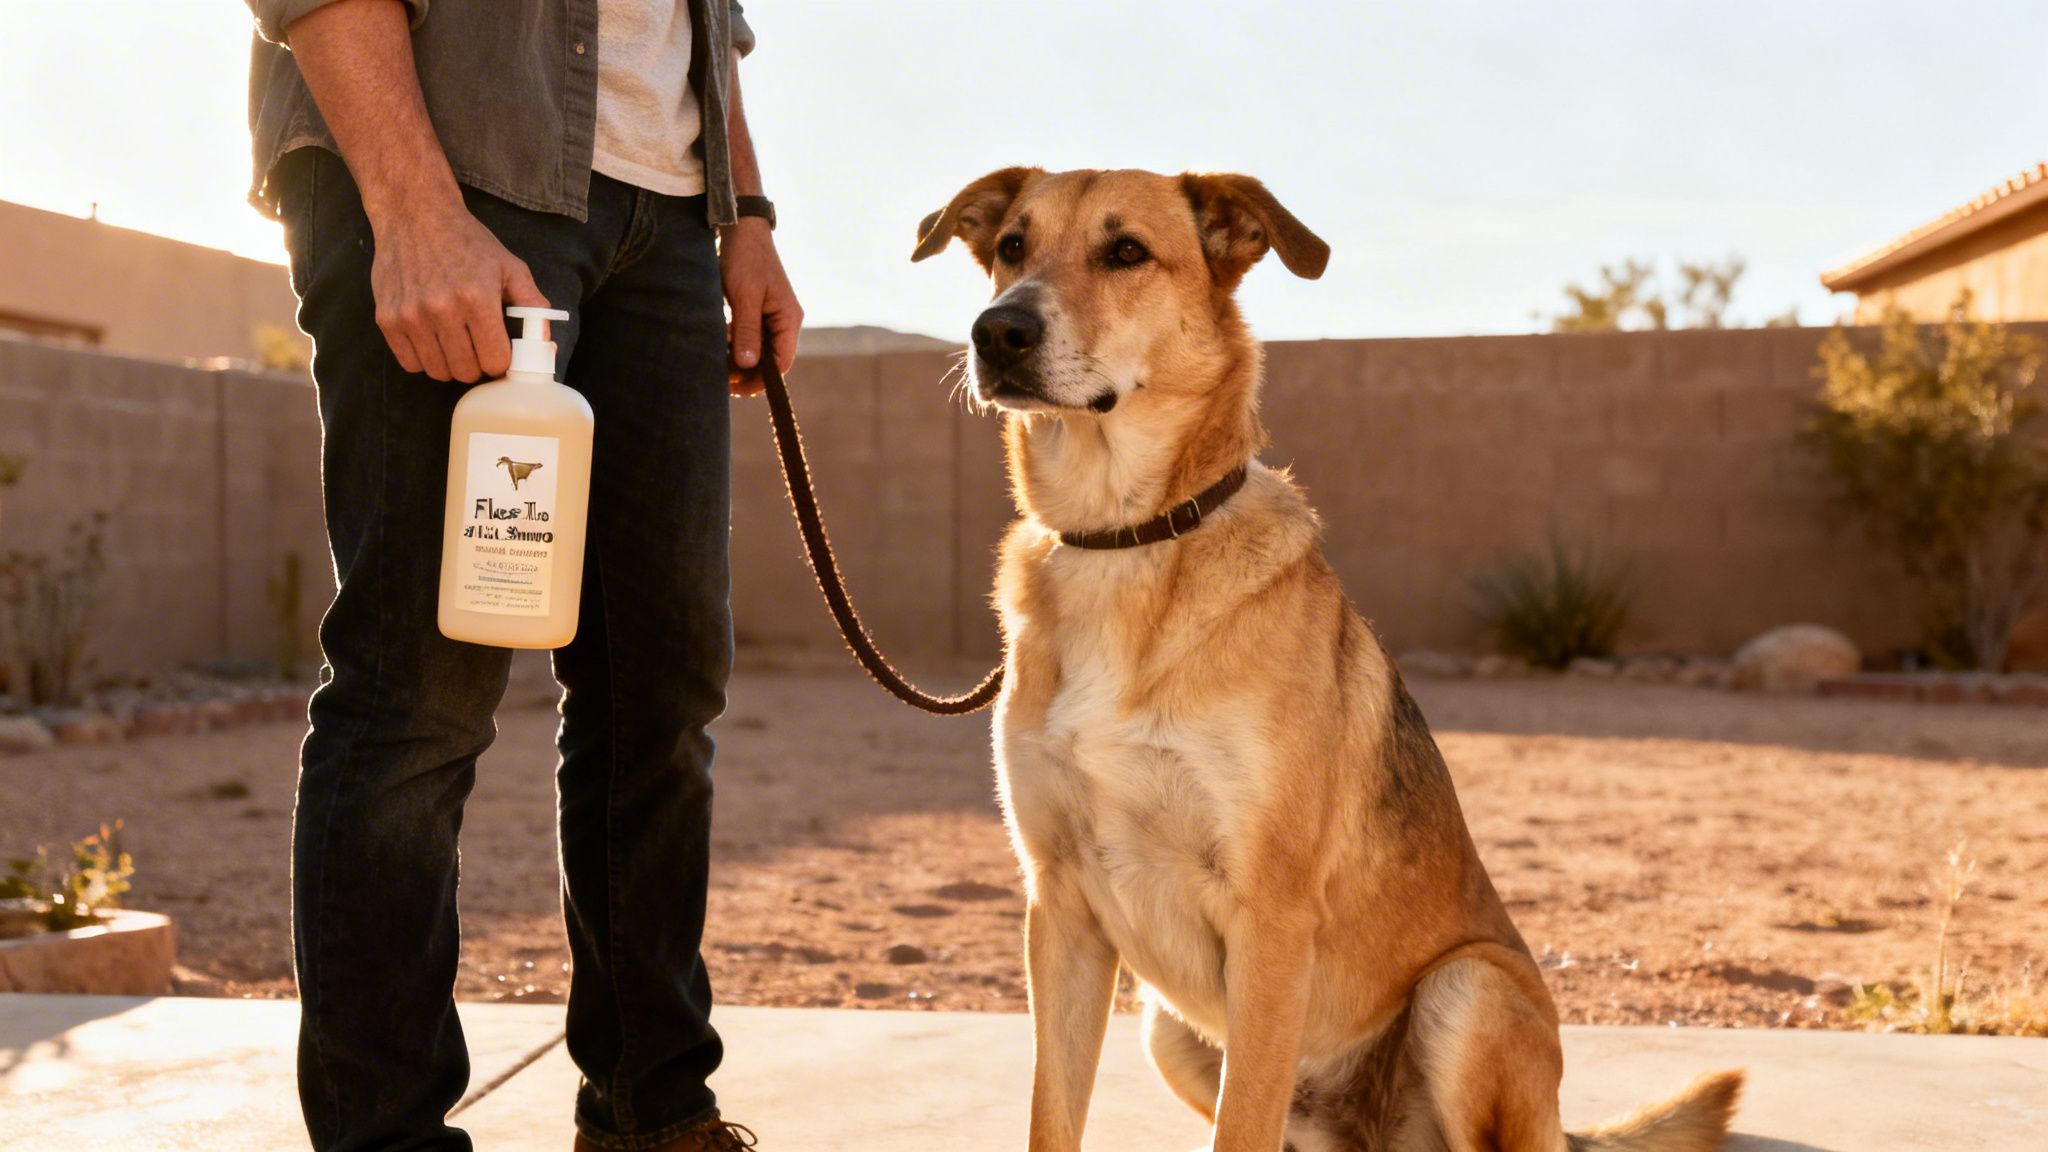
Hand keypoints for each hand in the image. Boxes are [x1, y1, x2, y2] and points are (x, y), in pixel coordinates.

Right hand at [368, 200, 547, 382]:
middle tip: (477, 347)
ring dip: (451, 364)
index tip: (499, 350)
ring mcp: (411, 316)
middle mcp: (442, 310)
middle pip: (466, 371)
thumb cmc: (466, 242)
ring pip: (438, 372)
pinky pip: (410, 363)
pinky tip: (432, 340)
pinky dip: (424, 359)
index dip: (501, 360)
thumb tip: (545, 344)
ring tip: (455, 342)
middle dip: (477, 364)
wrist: (415, 215)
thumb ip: (532, 305)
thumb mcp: (509, 266)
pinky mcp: (387, 318)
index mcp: (477, 299)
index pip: (495, 361)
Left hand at [719, 217, 801, 395]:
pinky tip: (719, 347)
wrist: (741, 227)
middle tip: (722, 382)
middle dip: (748, 373)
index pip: (781, 363)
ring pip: (758, 349)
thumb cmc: (745, 258)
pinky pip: (749, 335)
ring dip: (740, 360)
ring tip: (718, 367)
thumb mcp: (744, 296)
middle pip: (770, 359)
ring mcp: (771, 315)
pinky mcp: (757, 309)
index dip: (761, 380)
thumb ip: (747, 332)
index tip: (737, 389)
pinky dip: (735, 344)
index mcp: (788, 318)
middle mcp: (784, 320)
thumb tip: (748, 365)